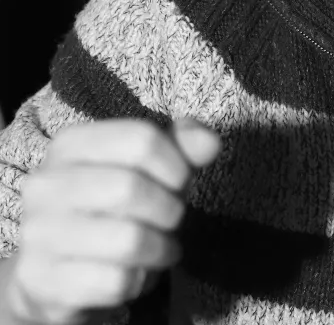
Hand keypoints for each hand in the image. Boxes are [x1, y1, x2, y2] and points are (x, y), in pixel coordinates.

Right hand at [5, 118, 219, 324]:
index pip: (141, 139)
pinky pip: (116, 282)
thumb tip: (210, 142)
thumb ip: (183, 147)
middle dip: (169, 210)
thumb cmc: (114, 205)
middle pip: (131, 188)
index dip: (176, 164)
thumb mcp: (151, 168)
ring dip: (160, 248)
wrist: (56, 269)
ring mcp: (36, 233)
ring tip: (161, 248)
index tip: (180, 182)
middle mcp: (44, 184)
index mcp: (70, 144)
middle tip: (172, 220)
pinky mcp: (40, 280)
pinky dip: (140, 280)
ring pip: (128, 240)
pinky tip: (136, 274)